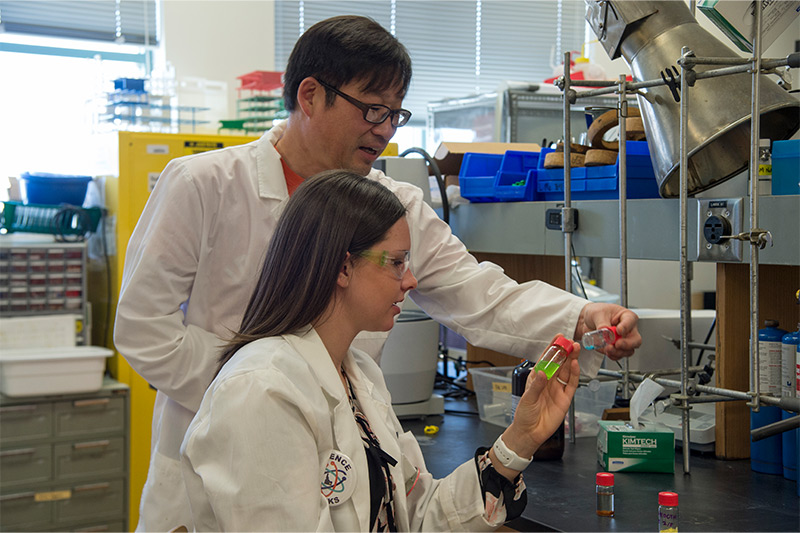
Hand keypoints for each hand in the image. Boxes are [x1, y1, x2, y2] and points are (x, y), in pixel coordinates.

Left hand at [491, 339, 579, 478]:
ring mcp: (558, 389)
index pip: (546, 360)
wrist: (530, 432)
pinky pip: (571, 384)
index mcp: (537, 378)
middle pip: (559, 363)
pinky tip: (575, 365)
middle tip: (570, 342)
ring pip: (567, 371)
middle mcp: (549, 381)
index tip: (558, 338)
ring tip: (575, 349)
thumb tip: (543, 373)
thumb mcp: (528, 398)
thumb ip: (537, 386)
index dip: (552, 348)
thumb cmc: (525, 414)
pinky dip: (574, 374)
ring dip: (571, 360)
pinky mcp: (565, 399)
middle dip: (565, 352)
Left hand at [575, 302, 640, 360]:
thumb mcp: (597, 314)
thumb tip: (605, 331)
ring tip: (608, 348)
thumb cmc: (596, 313)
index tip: (619, 330)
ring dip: (618, 352)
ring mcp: (624, 340)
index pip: (631, 321)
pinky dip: (613, 355)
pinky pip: (619, 355)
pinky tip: (607, 352)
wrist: (586, 322)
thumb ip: (602, 323)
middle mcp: (628, 329)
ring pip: (628, 350)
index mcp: (626, 316)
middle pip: (636, 340)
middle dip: (627, 344)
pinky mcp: (616, 348)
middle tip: (617, 344)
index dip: (626, 327)